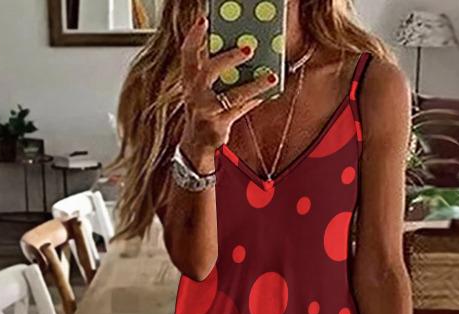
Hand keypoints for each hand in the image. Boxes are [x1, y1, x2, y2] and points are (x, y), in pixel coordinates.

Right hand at [178, 17, 275, 173]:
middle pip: (208, 72)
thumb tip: (241, 51)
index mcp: (189, 82)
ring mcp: (205, 112)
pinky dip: (254, 100)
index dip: (194, 37)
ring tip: (271, 76)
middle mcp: (194, 96)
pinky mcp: (217, 127)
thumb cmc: (204, 114)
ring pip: (232, 95)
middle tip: (249, 48)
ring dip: (253, 85)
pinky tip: (267, 93)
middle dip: (229, 58)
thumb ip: (216, 73)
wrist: (195, 149)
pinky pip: (240, 111)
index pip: (187, 55)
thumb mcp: (203, 92)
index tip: (203, 21)